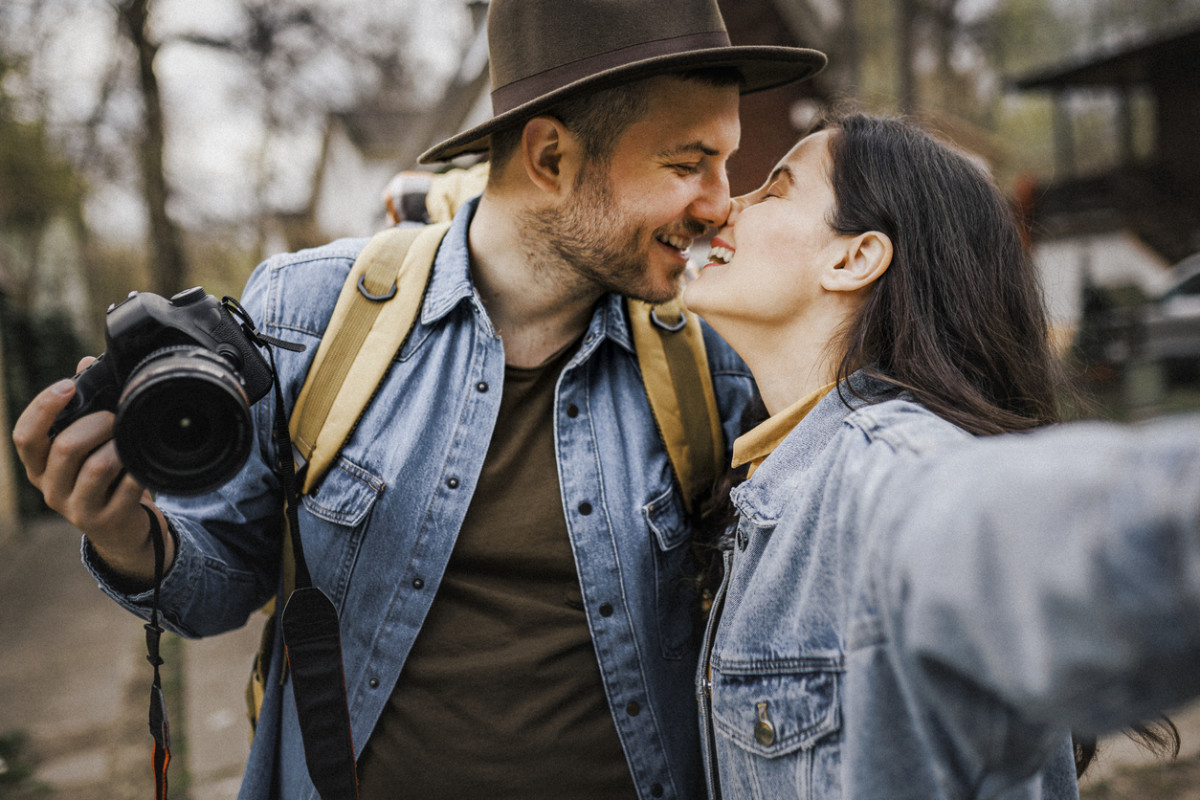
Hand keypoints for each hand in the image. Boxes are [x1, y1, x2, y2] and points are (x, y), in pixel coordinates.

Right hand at [11, 358, 173, 582]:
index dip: (44, 407)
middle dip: (98, 423)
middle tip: (117, 417)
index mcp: (39, 466)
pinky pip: (128, 486)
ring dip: (120, 446)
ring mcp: (76, 509)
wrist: (123, 530)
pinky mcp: (107, 520)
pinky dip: (139, 469)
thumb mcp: (88, 445)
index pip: (25, 435)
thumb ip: (84, 405)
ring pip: (97, 467)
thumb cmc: (105, 478)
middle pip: (66, 447)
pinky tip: (143, 463)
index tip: (69, 385)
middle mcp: (50, 489)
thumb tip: (86, 361)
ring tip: (130, 440)